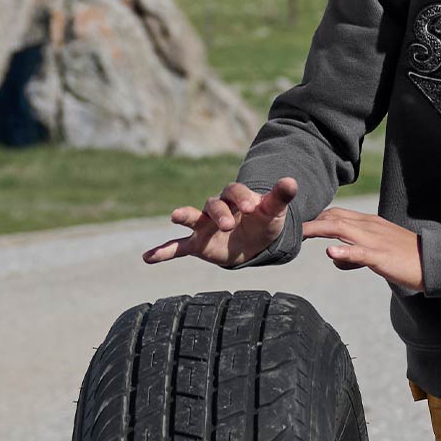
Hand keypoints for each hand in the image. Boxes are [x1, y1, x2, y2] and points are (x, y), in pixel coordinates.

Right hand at [142, 177, 298, 266]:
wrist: (255, 242)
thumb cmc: (264, 222)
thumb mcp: (274, 211)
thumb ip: (280, 197)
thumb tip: (293, 182)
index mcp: (235, 197)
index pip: (235, 192)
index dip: (242, 197)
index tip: (252, 207)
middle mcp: (216, 208)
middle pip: (214, 204)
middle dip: (220, 213)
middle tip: (228, 224)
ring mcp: (204, 226)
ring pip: (193, 218)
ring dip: (184, 216)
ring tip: (174, 216)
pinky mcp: (198, 245)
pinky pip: (178, 247)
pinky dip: (164, 252)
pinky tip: (148, 258)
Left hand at [301, 207, 423, 291]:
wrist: (435, 262)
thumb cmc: (406, 258)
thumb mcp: (377, 252)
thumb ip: (355, 254)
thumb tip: (336, 258)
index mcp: (369, 224)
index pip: (336, 215)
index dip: (315, 218)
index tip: (298, 225)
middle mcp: (369, 227)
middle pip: (333, 218)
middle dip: (310, 222)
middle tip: (289, 229)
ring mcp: (375, 241)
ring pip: (342, 229)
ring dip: (318, 230)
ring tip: (300, 234)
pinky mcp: (382, 257)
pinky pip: (360, 253)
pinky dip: (344, 252)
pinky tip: (331, 252)